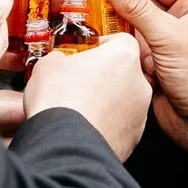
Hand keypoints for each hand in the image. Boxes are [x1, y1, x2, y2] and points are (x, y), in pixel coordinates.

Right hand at [24, 33, 150, 160]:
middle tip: (77, 80)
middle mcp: (138, 83)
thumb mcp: (49, 63)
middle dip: (101, 74)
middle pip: (122, 70)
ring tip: (76, 106)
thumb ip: (61, 57)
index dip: (100, 45)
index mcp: (123, 56)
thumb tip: (59, 62)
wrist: (65, 147)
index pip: (120, 40)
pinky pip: (118, 123)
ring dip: (103, 100)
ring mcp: (139, 113)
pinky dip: (104, 123)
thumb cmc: (60, 101)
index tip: (85, 51)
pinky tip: (82, 125)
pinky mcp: (133, 138)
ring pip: (122, 99)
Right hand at [99, 0, 187, 152]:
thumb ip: (137, 7)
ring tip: (88, 9)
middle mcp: (178, 20)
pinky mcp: (151, 62)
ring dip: (114, 18)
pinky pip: (128, 45)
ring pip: (133, 22)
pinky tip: (97, 35)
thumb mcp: (168, 35)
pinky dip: (115, 41)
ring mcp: (164, 42)